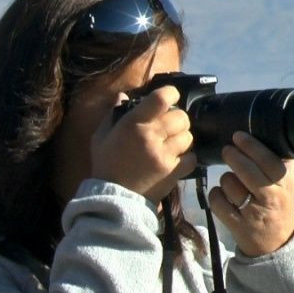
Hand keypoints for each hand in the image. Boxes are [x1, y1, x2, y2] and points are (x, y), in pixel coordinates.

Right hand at [90, 86, 195, 202]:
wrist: (114, 199)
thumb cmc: (106, 166)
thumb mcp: (101, 137)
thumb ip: (113, 114)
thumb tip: (123, 96)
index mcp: (133, 124)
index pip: (162, 99)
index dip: (171, 94)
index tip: (170, 97)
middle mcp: (152, 137)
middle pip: (181, 117)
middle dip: (178, 119)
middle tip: (170, 126)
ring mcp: (165, 156)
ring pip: (188, 137)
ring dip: (182, 138)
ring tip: (172, 144)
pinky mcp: (174, 172)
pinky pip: (192, 158)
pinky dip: (187, 157)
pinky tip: (176, 159)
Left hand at [207, 132, 293, 256]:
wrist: (276, 241)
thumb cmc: (279, 203)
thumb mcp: (288, 181)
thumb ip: (282, 158)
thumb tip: (269, 128)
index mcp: (284, 183)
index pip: (268, 160)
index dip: (250, 146)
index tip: (238, 136)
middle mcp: (270, 197)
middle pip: (246, 170)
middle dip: (232, 156)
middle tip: (227, 150)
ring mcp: (253, 213)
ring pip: (228, 184)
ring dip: (225, 179)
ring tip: (231, 181)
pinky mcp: (237, 225)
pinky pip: (217, 201)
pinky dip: (216, 195)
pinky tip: (223, 196)